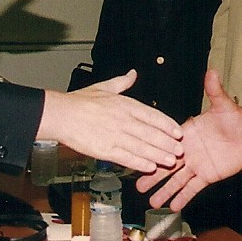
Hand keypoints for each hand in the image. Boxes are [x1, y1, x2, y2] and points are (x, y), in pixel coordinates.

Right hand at [38, 71, 181, 172]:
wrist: (60, 114)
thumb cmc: (79, 101)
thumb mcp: (104, 87)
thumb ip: (122, 82)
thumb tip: (133, 73)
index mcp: (125, 104)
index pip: (153, 115)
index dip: (167, 125)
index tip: (178, 132)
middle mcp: (123, 120)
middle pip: (151, 133)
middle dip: (168, 143)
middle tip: (181, 151)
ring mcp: (115, 136)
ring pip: (142, 147)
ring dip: (159, 155)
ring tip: (171, 161)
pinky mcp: (105, 150)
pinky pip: (126, 157)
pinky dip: (140, 163)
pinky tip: (150, 167)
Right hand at [136, 70, 241, 209]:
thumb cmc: (236, 119)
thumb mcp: (223, 104)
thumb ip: (215, 91)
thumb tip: (212, 72)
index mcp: (186, 134)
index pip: (165, 142)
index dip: (152, 149)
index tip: (138, 154)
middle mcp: (188, 151)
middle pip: (166, 164)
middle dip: (152, 175)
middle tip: (137, 186)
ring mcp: (196, 165)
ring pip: (177, 180)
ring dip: (164, 191)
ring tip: (151, 202)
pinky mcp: (207, 176)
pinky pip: (193, 189)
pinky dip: (183, 197)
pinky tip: (173, 207)